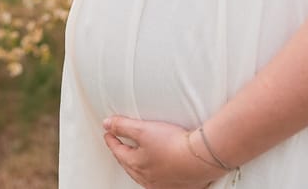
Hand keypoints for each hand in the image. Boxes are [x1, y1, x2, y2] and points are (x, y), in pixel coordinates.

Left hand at [102, 115, 225, 187]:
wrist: (201, 157)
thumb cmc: (174, 145)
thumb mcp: (142, 129)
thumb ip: (122, 126)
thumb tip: (107, 124)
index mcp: (135, 164)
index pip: (117, 151)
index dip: (112, 140)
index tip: (109, 133)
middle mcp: (146, 178)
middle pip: (129, 164)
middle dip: (122, 153)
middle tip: (119, 145)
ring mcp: (161, 184)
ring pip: (143, 175)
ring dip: (138, 165)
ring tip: (137, 157)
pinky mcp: (176, 185)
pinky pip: (159, 181)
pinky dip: (155, 173)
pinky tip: (159, 169)